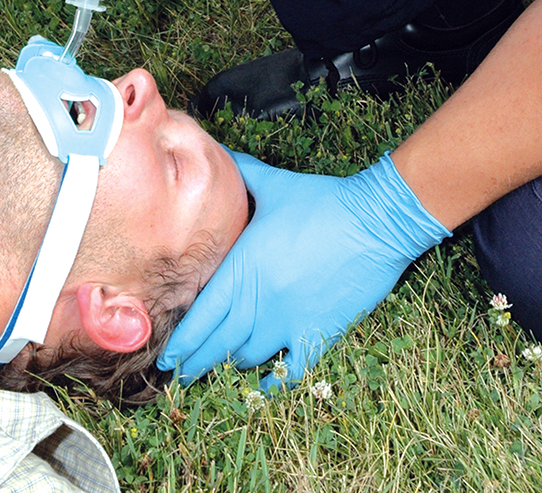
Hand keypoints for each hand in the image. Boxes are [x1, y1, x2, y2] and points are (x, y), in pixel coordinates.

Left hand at [160, 152, 449, 386]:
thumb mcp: (274, 184)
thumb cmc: (323, 200)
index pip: (203, 314)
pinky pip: (292, 370)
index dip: (183, 340)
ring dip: (232, 362)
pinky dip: (276, 383)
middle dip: (196, 361)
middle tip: (179, 376)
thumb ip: (242, 172)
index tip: (167, 358)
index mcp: (245, 267)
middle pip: (220, 342)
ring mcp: (290, 319)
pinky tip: (264, 388)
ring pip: (250, 355)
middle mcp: (261, 299)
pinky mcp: (320, 332)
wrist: (375, 221)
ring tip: (219, 366)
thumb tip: (222, 152)